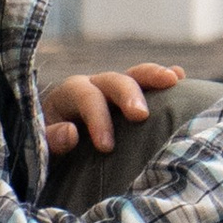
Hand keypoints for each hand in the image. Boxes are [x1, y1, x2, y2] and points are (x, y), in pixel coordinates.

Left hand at [41, 62, 182, 155]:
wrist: (56, 142)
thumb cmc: (51, 147)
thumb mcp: (42, 146)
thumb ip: (50, 140)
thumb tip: (71, 132)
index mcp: (69, 95)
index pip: (86, 97)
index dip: (97, 119)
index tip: (107, 146)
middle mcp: (94, 85)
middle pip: (113, 80)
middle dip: (127, 95)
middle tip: (140, 115)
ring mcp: (114, 90)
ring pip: (134, 76)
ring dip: (152, 77)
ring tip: (173, 80)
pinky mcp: (130, 98)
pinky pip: (147, 84)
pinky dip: (162, 80)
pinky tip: (181, 76)